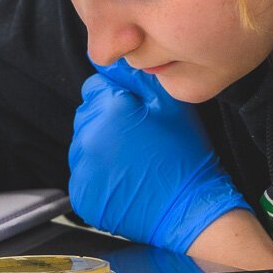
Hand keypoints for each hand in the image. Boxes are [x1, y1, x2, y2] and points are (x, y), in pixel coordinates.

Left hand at [68, 59, 248, 253]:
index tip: (136, 115)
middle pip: (87, 116)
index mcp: (109, 109)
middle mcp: (88, 138)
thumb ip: (136, 76)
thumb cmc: (185, 156)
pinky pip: (85, 176)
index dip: (118, 99)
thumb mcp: (170, 103)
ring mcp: (83, 169)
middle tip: (139, 141)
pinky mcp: (83, 196)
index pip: (95, 89)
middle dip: (107, 123)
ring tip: (134, 163)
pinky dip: (100, 178)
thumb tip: (114, 62)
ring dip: (102, 150)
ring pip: (84, 147)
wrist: (189, 209)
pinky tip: (126, 181)